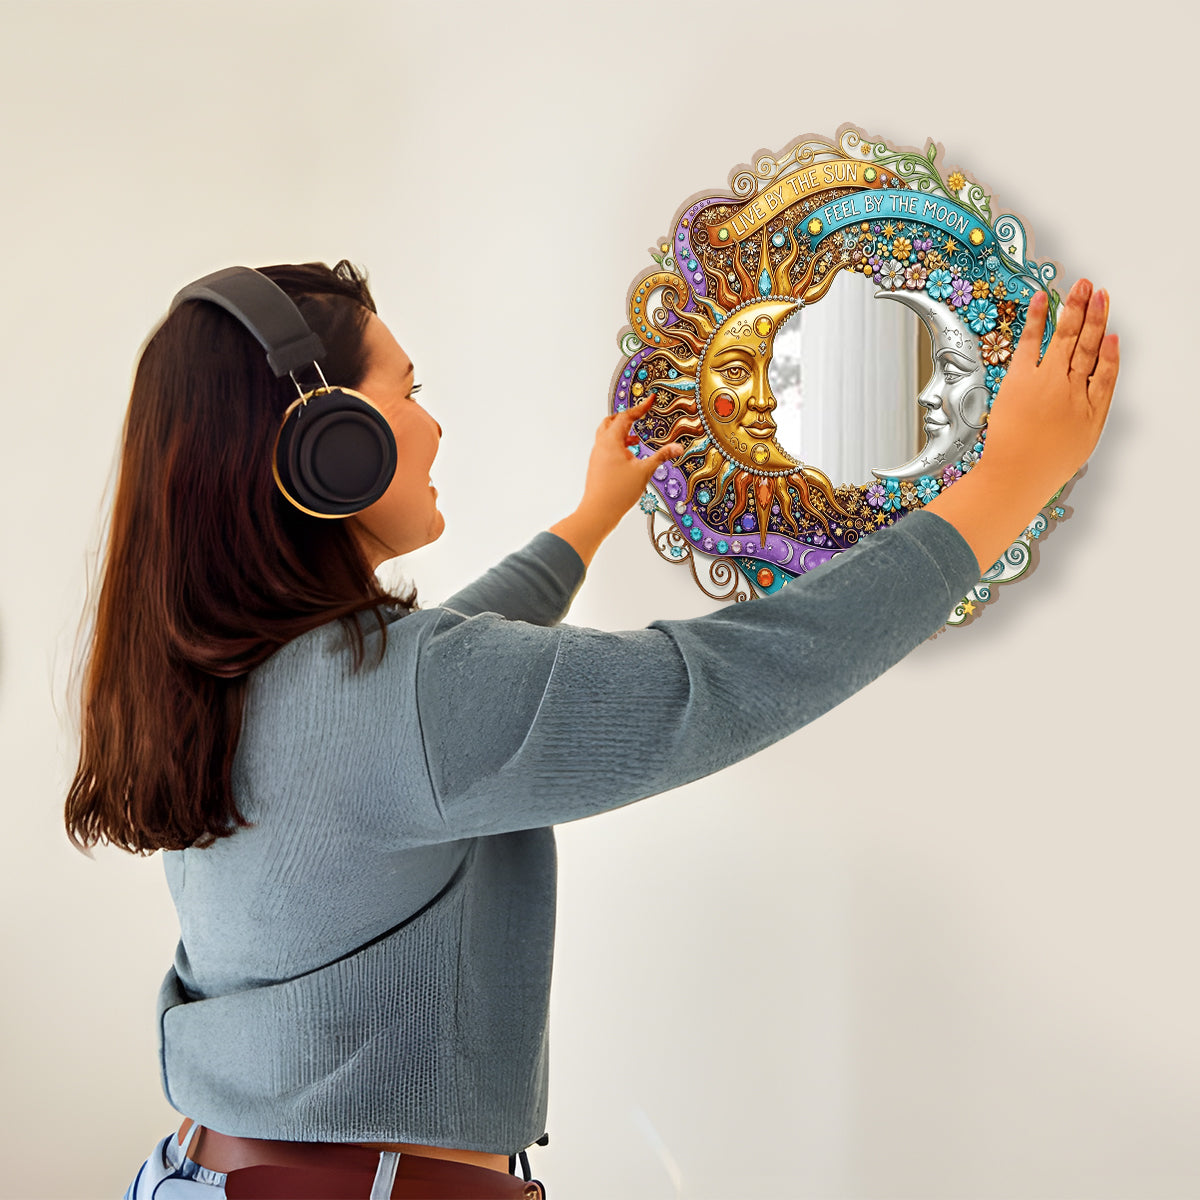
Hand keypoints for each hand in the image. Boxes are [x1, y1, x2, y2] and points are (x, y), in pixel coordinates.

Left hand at [579, 394, 683, 530]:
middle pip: (611, 421)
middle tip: (639, 415)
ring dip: (621, 432)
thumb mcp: (645, 472)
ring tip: (637, 439)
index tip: (649, 399)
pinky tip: (629, 456)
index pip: (626, 416)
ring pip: (607, 435)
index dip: (640, 407)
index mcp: (611, 441)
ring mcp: (596, 456)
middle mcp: (601, 445)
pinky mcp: (596, 466)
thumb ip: (661, 457)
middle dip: (626, 417)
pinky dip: (617, 445)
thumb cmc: (618, 493)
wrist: (597, 512)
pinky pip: (606, 448)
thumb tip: (678, 448)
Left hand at [979, 278, 1118, 498]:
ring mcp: (1047, 380)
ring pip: (1067, 337)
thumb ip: (1091, 411)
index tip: (1113, 333)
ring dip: (1075, 308)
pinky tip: (1044, 300)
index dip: (1111, 350)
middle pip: (1089, 345)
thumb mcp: (1082, 441)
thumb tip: (1097, 385)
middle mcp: (1073, 388)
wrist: (1017, 474)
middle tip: (1099, 292)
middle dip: (1096, 316)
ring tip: (1082, 286)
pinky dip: (1039, 318)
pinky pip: (1032, 341)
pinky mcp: (1021, 378)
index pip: (1107, 371)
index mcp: (1091, 406)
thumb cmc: (1044, 465)